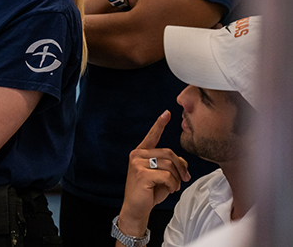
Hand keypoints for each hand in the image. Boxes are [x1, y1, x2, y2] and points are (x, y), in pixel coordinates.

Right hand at [118, 110, 190, 235]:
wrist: (136, 208)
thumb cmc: (149, 192)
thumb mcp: (162, 175)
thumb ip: (170, 164)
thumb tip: (182, 162)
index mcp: (141, 153)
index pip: (152, 136)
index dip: (160, 124)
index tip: (167, 113)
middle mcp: (137, 155)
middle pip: (169, 153)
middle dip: (181, 167)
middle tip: (185, 179)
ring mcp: (138, 163)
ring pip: (169, 165)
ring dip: (177, 178)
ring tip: (174, 186)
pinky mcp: (141, 174)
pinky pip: (167, 176)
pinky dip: (173, 185)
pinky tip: (169, 190)